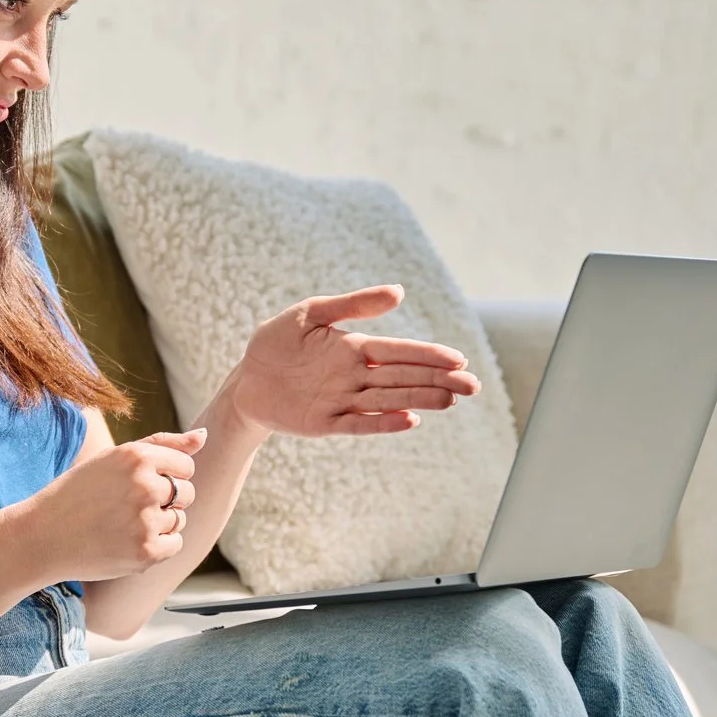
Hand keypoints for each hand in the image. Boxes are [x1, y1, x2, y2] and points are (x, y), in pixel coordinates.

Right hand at [21, 429, 204, 581]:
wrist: (43, 536)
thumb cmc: (80, 493)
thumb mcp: (114, 459)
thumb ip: (163, 444)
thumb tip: (205, 436)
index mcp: (137, 456)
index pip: (187, 465)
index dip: (167, 476)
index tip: (140, 484)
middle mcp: (144, 485)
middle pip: (188, 492)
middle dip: (167, 500)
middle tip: (128, 507)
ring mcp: (145, 520)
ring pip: (180, 519)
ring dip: (160, 523)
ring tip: (124, 524)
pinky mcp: (145, 551)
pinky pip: (175, 544)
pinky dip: (158, 545)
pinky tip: (129, 541)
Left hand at [227, 285, 479, 437]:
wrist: (245, 378)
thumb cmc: (276, 342)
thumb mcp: (310, 313)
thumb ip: (352, 304)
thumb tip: (400, 292)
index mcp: (354, 348)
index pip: (399, 351)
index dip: (429, 355)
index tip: (458, 359)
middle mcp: (354, 376)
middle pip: (403, 377)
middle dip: (438, 380)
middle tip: (472, 386)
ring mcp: (342, 401)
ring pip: (388, 400)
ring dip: (419, 399)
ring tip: (451, 400)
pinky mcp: (324, 423)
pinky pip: (358, 424)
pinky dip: (382, 423)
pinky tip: (409, 420)